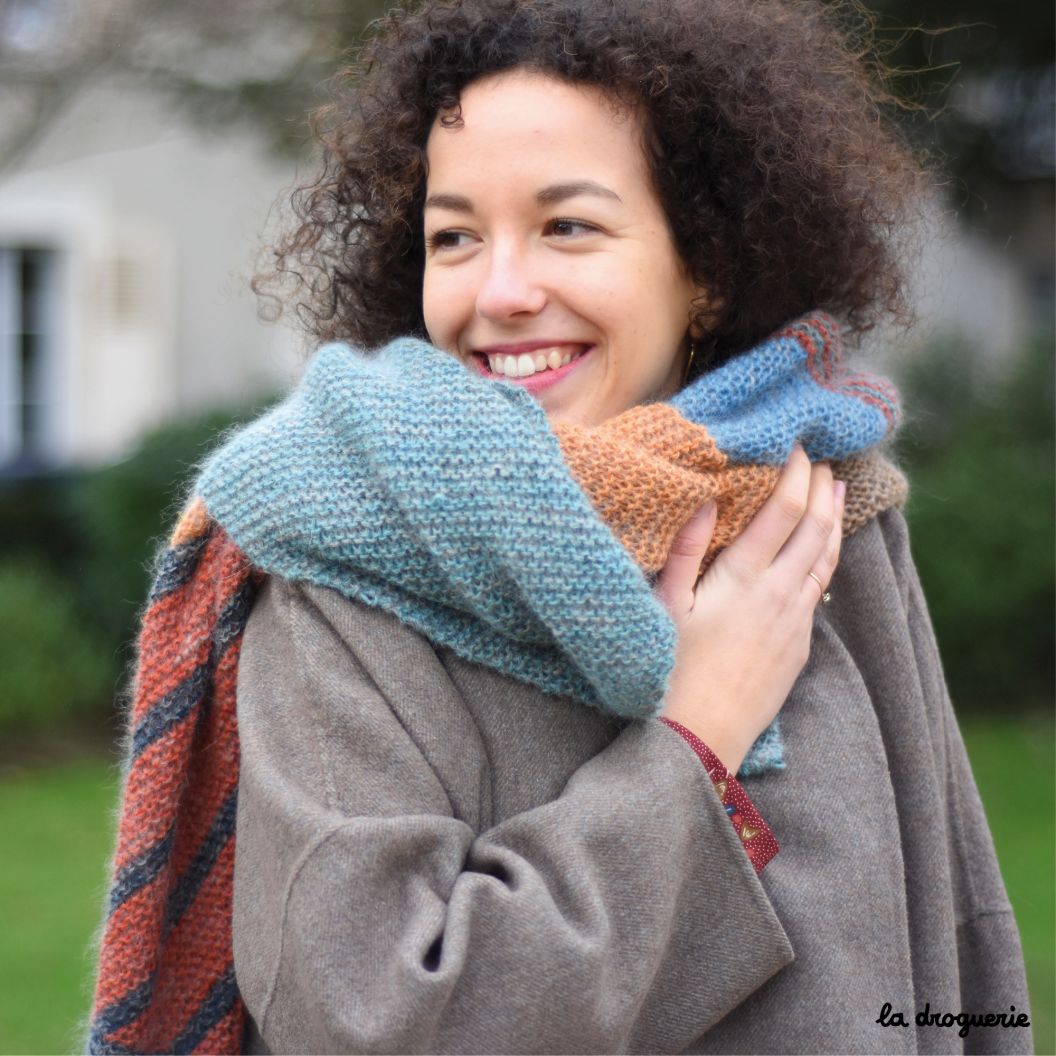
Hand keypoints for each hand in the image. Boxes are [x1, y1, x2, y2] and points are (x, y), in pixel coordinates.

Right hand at [657, 448, 845, 772]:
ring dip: (834, 520)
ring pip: (825, 560)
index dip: (795, 474)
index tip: (797, 446)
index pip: (783, 511)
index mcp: (743, 578)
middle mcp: (779, 595)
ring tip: (838, 492)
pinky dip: (827, 559)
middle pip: (815, 528)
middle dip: (821, 488)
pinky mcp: (799, 648)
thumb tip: (709, 500)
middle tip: (823, 459)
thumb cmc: (669, 670)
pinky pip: (820, 591)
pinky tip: (823, 552)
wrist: (700, 739)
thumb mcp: (664, 606)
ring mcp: (794, 623)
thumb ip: (685, 550)